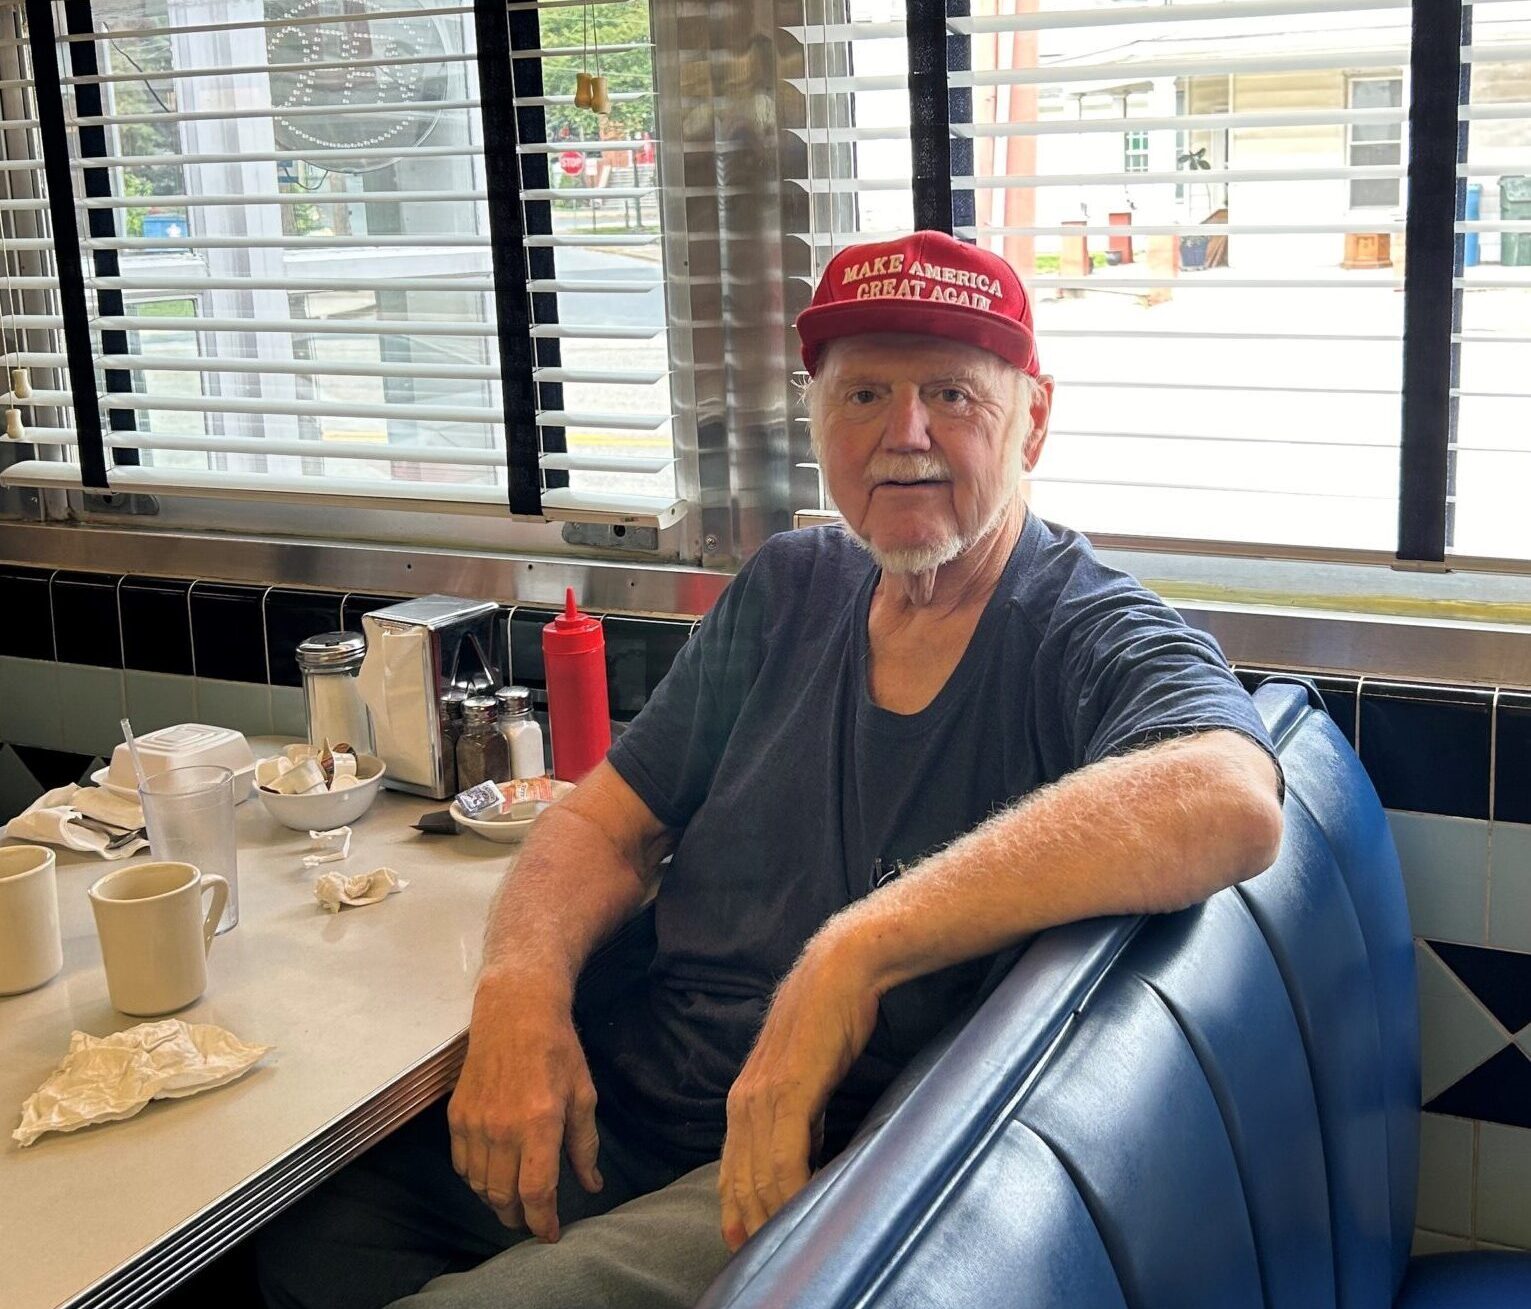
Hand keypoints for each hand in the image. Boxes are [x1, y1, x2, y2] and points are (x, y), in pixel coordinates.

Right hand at [447, 977, 602, 1240]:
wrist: (515, 1011)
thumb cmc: (558, 1050)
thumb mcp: (583, 1095)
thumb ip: (585, 1146)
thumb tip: (591, 1186)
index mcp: (539, 1124)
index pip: (536, 1193)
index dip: (543, 1223)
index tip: (551, 1235)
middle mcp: (502, 1129)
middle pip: (503, 1197)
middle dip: (518, 1218)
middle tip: (531, 1220)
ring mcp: (474, 1123)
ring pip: (479, 1185)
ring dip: (495, 1201)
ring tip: (512, 1200)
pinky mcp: (456, 1115)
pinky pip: (462, 1164)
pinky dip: (475, 1179)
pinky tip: (491, 1174)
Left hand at [718, 936, 879, 1251]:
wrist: (840, 970)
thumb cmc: (830, 1019)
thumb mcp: (808, 1076)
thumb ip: (801, 1114)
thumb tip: (807, 1151)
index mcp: (744, 1098)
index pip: (732, 1169)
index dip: (736, 1210)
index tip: (743, 1244)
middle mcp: (744, 1101)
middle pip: (741, 1181)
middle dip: (750, 1224)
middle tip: (760, 1260)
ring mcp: (763, 1097)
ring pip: (759, 1176)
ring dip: (772, 1216)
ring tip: (785, 1248)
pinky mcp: (788, 1092)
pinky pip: (783, 1157)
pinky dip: (791, 1191)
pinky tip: (802, 1211)